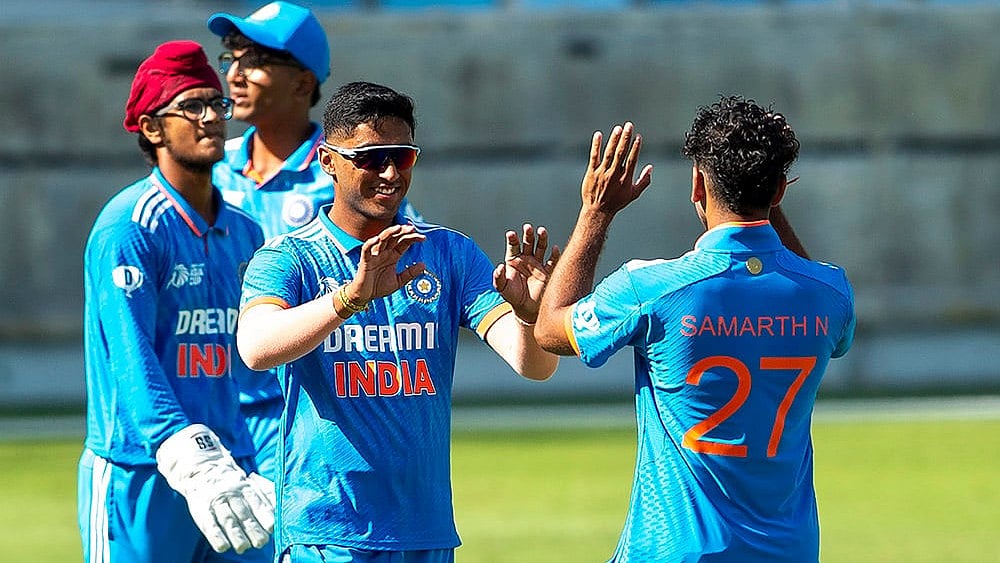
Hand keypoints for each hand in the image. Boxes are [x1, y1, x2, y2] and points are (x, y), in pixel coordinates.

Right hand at [156, 425, 273, 553]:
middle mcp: (232, 494)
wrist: (202, 469)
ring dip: (236, 535)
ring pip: (228, 520)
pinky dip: (217, 537)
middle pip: (244, 513)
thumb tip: (282, 507)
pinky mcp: (202, 510)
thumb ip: (267, 494)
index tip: (272, 528)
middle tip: (261, 542)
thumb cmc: (234, 484)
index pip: (258, 503)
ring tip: (243, 547)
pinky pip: (210, 525)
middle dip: (253, 528)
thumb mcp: (251, 483)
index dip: (265, 516)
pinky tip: (223, 547)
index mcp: (247, 488)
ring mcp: (217, 502)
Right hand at [348, 224, 425, 305]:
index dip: (413, 238)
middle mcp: (384, 253)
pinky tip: (377, 239)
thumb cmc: (379, 287)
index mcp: (393, 256)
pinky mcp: (365, 261)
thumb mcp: (399, 281)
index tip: (423, 238)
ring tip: (399, 228)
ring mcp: (375, 255)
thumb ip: (410, 273)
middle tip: (413, 228)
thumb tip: (423, 265)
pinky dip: (370, 243)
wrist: (365, 296)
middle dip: (403, 232)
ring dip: (390, 232)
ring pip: (382, 239)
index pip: (404, 243)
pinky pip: (366, 249)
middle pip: (394, 238)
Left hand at [493, 223, 560, 322]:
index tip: (511, 234)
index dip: (513, 239)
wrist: (527, 310)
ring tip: (541, 231)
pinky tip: (554, 249)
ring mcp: (538, 264)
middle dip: (528, 235)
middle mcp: (526, 259)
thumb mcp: (502, 288)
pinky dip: (554, 255)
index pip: (513, 246)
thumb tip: (498, 267)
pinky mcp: (548, 272)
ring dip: (542, 239)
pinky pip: (552, 261)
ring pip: (541, 247)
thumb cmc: (512, 297)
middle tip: (528, 228)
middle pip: (528, 243)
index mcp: (513, 260)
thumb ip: (498, 278)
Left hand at [581, 121, 652, 215]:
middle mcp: (614, 174)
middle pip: (621, 153)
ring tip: (618, 129)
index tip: (638, 136)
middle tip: (629, 125)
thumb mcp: (633, 194)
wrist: (598, 211)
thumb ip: (644, 181)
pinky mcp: (591, 172)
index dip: (635, 148)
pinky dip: (596, 146)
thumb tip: (651, 167)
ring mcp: (602, 173)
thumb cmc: (617, 202)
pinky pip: (594, 156)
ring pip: (609, 153)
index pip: (632, 159)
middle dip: (626, 139)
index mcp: (625, 179)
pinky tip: (598, 135)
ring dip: (613, 140)